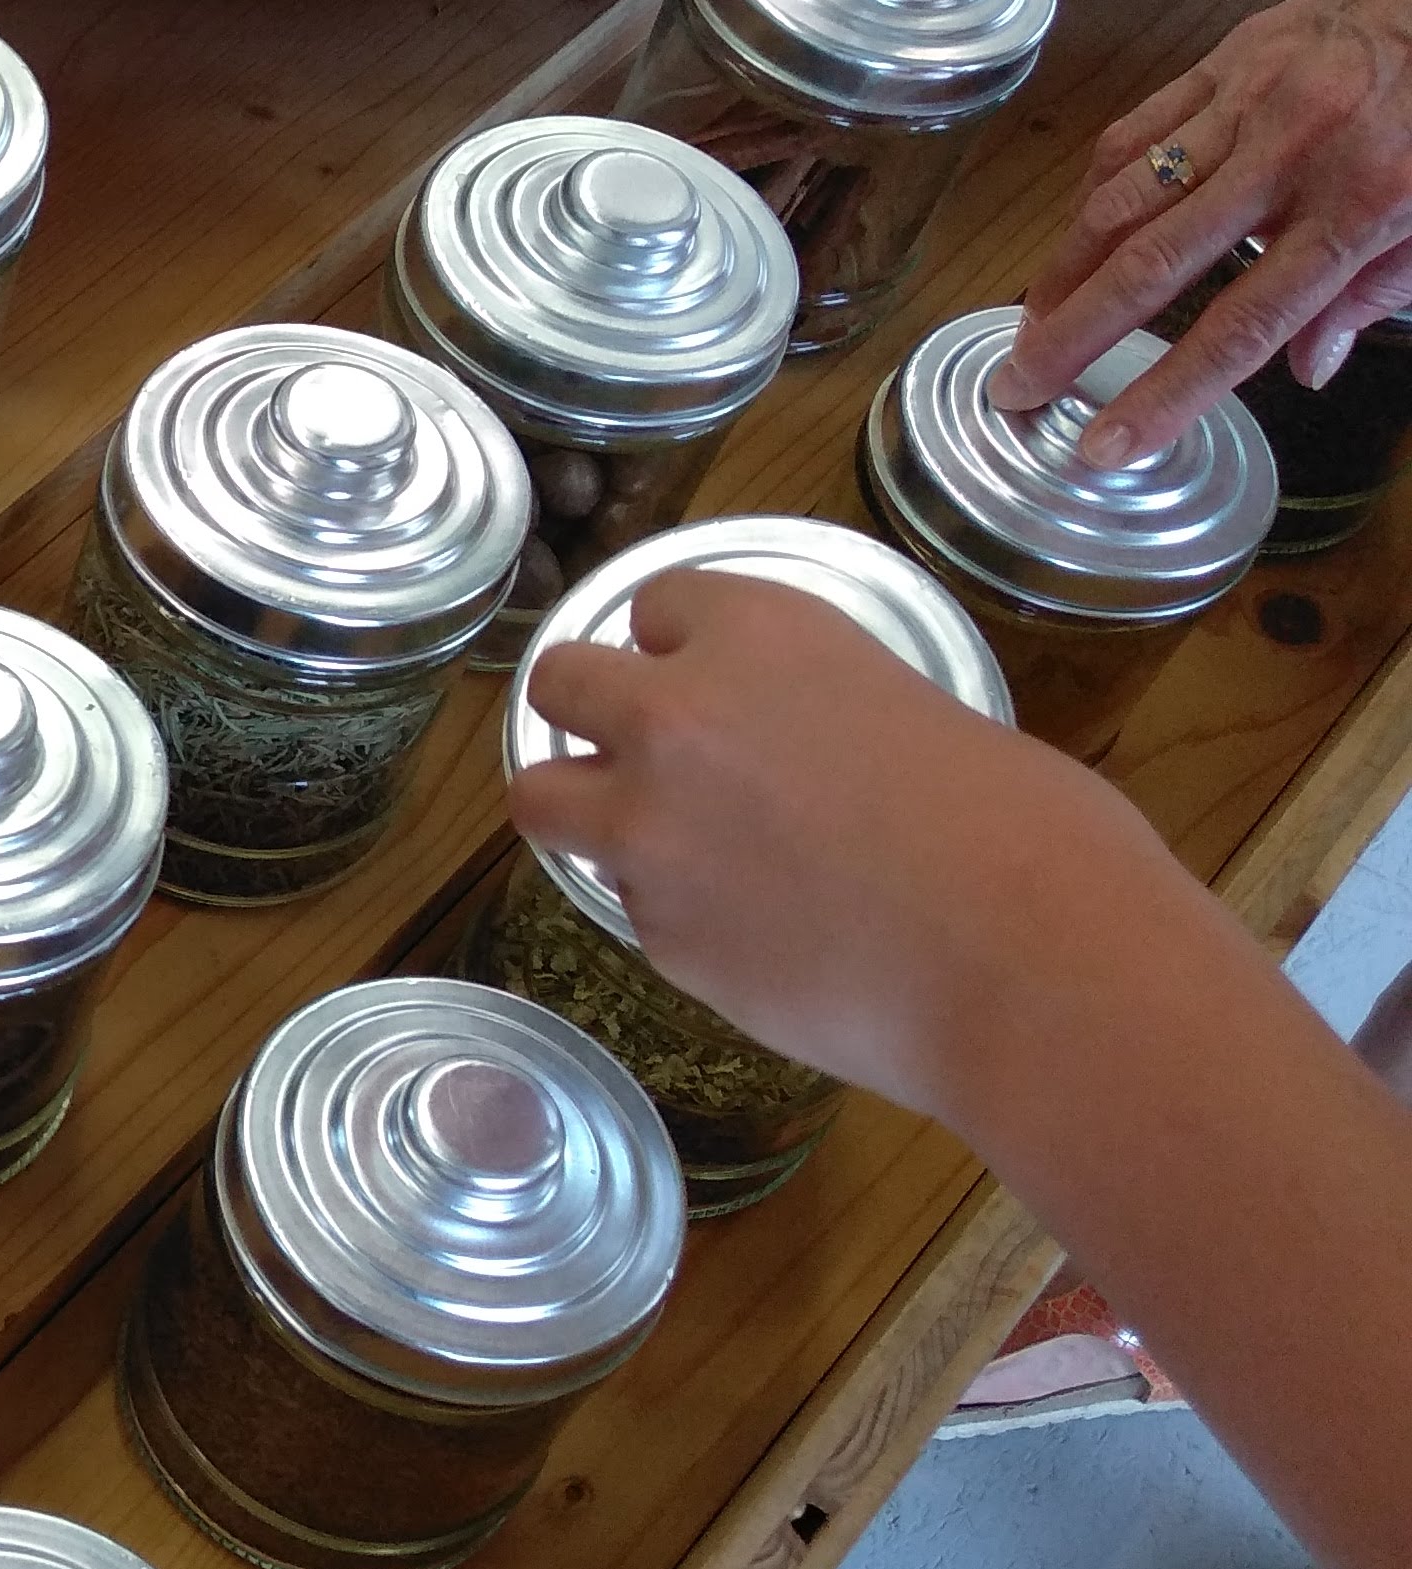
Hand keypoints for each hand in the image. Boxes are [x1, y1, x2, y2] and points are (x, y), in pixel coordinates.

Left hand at [507, 568, 1180, 1127]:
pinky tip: (757, 930)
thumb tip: (791, 758)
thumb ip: (813, 713)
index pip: (660, 604)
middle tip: (641, 750)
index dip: (684, 647)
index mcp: (758, 633)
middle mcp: (675, 717)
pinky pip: (631, 906)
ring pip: (543, 797)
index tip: (706, 676)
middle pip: (562, 683)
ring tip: (656, 839)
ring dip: (586, 808)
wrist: (1025, 963)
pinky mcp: (655, 933)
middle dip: (593, 711)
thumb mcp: (914, 710)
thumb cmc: (1023, 829)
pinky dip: (674, 912)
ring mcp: (649, 830)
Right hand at [999, 0, 1411, 465]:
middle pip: (1153, 266)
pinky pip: (1136, 133)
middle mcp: (1289, 159)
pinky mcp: (1221, 63)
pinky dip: (1094, 190)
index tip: (1107, 443)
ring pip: (1124, 199)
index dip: (1167, 392)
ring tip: (1031, 323)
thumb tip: (1311, 367)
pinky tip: (1074, 232)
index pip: (1242, 326)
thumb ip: (1376, 292)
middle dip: (1073, 336)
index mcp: (1357, 210)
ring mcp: (1246, 105)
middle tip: (1018, 385)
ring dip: (1064, 271)